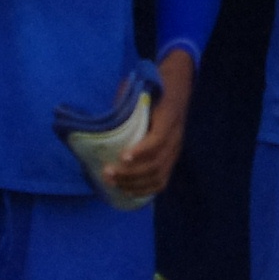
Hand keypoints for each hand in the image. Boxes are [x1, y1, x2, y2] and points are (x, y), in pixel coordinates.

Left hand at [102, 50, 195, 201]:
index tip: (122, 156)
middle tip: (108, 173)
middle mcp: (176, 137)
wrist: (177, 88)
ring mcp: (175, 150)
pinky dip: (145, 189)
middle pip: (156, 163)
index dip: (141, 151)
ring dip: (134, 183)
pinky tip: (128, 191)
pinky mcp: (172, 159)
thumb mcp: (139, 89)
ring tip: (113, 183)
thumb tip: (101, 117)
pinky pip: (162, 180)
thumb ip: (124, 101)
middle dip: (130, 173)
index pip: (159, 139)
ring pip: (158, 175)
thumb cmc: (153, 89)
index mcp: (169, 116)